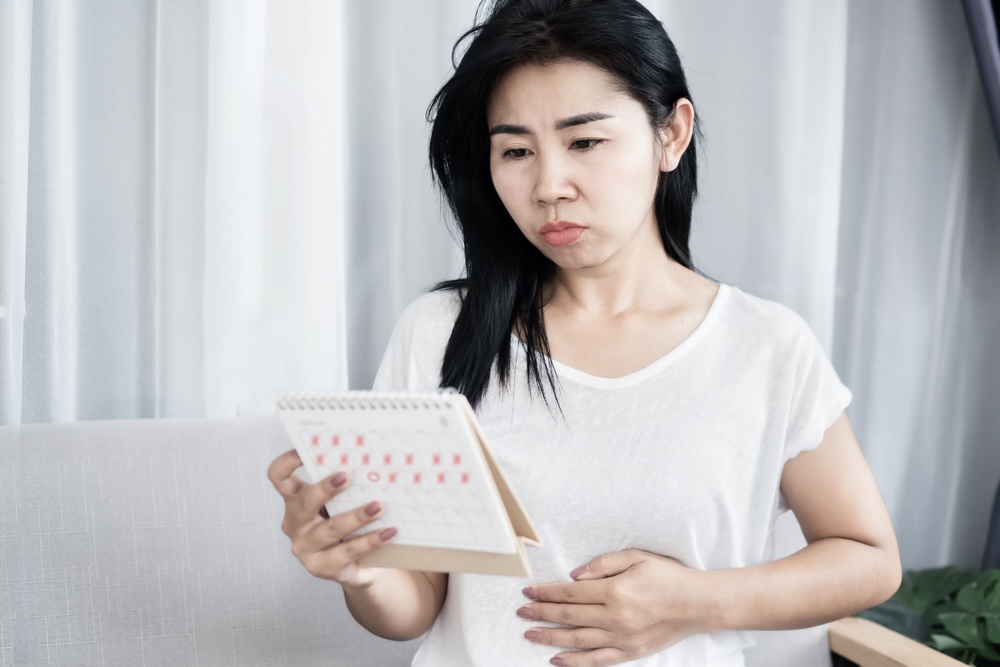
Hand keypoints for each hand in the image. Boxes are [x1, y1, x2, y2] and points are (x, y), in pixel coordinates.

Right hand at [267, 449, 396, 588]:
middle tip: (347, 477)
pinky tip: (388, 533)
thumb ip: (347, 485)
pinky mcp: (321, 568)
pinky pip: (347, 552)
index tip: (303, 450)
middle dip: (325, 488)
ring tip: (379, 507)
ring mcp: (306, 548)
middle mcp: (295, 523)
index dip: (287, 462)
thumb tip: (371, 462)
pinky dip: (370, 541)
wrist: (359, 565)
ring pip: (330, 529)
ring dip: (356, 517)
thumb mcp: (343, 502)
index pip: (279, 477)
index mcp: (296, 499)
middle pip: (304, 502)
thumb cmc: (349, 524)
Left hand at [518, 550, 713, 666]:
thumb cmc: (668, 576)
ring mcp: (622, 638)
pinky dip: (575, 661)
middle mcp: (616, 617)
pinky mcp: (630, 653)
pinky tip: (556, 658)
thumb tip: (574, 575)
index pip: (570, 592)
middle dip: (541, 613)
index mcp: (616, 591)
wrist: (698, 604)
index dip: (546, 592)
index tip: (529, 591)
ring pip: (577, 640)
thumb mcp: (637, 557)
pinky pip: (597, 660)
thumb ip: (603, 563)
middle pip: (569, 616)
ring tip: (530, 633)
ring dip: (550, 637)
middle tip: (521, 612)